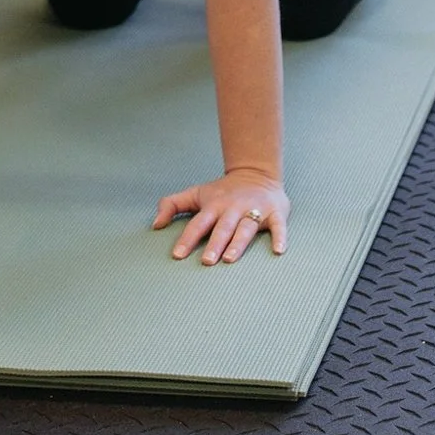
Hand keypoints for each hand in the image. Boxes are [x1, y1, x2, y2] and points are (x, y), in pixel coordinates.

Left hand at [152, 169, 289, 263]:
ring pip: (246, 228)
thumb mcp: (196, 193)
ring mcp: (255, 210)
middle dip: (214, 244)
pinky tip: (278, 251)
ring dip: (238, 243)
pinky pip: (278, 226)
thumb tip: (154, 225)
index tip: (177, 255)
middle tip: (207, 261)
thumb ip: (172, 205)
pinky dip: (280, 237)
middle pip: (223, 227)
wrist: (256, 173)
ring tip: (230, 259)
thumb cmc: (222, 191)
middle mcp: (233, 208)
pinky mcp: (275, 213)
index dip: (187, 239)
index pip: (198, 223)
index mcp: (214, 205)